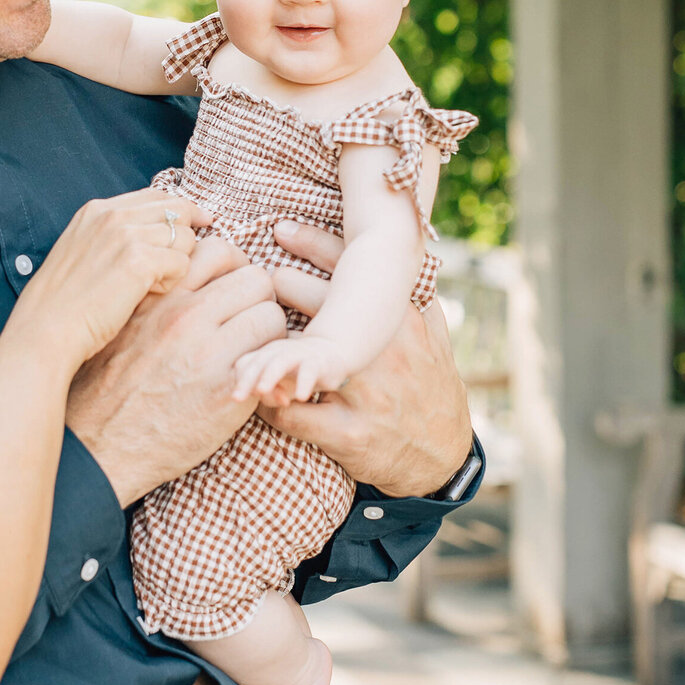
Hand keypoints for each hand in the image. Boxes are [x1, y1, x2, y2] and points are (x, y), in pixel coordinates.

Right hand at [13, 190, 209, 371]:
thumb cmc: (63, 305)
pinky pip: (183, 263)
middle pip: (178, 210)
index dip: (181, 209)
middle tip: (182, 263)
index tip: (198, 223)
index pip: (156, 195)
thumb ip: (113, 237)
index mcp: (97, 210)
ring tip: (152, 286)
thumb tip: (156, 234)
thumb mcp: (82, 253)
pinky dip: (173, 282)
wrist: (45, 330)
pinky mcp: (139, 261)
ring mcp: (125, 235)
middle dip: (187, 235)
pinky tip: (150, 295)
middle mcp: (112, 215)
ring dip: (177, 263)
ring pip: (184, 238)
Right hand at [67, 235, 286, 506]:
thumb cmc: (102, 388)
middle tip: (245, 323)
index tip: (225, 293)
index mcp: (156, 295)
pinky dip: (268, 367)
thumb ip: (155, 295)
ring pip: (272, 315)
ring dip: (267, 333)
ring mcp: (208, 352)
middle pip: (255, 278)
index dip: (228, 271)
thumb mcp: (119, 324)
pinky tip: (250, 379)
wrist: (96, 446)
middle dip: (255, 299)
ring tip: (250, 353)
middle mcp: (183, 316)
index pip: (217, 250)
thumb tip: (185, 272)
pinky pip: (272, 358)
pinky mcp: (228, 389)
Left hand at [232, 333, 350, 407]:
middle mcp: (278, 352)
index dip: (240, 382)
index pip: (243, 365)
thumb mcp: (278, 383)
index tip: (241, 401)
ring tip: (261, 391)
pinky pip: (309, 370)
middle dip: (245, 380)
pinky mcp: (318, 361)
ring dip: (269, 376)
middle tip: (236, 398)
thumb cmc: (298, 371)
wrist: (331, 353)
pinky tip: (302, 397)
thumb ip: (267, 393)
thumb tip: (263, 399)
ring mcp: (298, 354)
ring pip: (280, 362)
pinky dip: (304, 382)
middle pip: (257, 362)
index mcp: (264, 355)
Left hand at [258, 221, 471, 497]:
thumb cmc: (430, 383)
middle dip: (278, 291)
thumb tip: (396, 241)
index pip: (352, 266)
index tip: (278, 229)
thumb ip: (411, 289)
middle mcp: (382, 349)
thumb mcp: (431, 331)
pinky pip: (289, 414)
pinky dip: (268, 404)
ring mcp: (363, 390)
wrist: (441, 455)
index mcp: (400, 318)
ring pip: (293, 357)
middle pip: (313, 301)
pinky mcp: (346, 431)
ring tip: (243, 349)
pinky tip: (257, 397)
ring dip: (262, 352)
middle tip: (256, 292)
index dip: (309, 243)